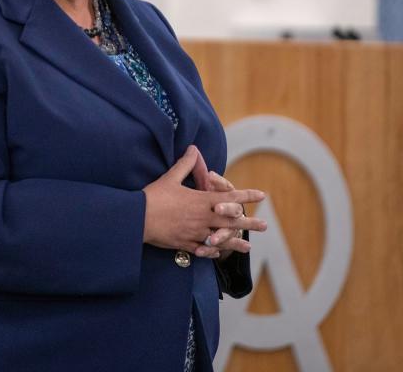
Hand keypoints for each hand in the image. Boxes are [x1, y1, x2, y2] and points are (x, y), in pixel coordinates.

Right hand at [142, 146, 264, 258]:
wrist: (138, 219)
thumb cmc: (154, 196)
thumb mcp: (170, 177)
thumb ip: (185, 165)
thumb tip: (193, 149)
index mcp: (201, 201)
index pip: (229, 198)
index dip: (246, 196)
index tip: (261, 195)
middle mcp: (202, 218)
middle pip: (230, 221)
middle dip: (248, 223)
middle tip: (265, 226)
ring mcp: (195, 234)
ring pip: (220, 239)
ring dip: (235, 242)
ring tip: (248, 247)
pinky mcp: (185, 245)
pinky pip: (203, 250)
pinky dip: (212, 252)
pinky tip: (218, 254)